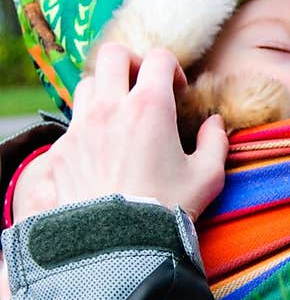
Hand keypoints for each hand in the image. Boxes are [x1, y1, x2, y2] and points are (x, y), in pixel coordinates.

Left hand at [41, 45, 228, 219]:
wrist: (119, 244)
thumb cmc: (166, 210)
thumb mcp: (207, 177)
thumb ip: (216, 143)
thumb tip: (217, 124)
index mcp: (150, 106)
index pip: (159, 58)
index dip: (172, 69)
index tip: (177, 91)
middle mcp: (111, 107)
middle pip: (113, 55)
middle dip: (131, 63)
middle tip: (143, 86)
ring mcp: (81, 126)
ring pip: (88, 83)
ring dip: (106, 90)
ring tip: (119, 114)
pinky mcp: (62, 150)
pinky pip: (72, 122)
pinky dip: (87, 124)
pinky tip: (101, 148)